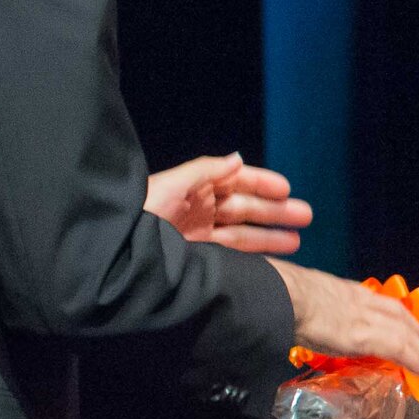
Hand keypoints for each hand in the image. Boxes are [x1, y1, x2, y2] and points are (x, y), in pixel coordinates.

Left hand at [145, 153, 311, 253]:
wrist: (112, 254)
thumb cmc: (135, 214)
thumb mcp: (170, 186)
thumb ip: (206, 172)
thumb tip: (238, 158)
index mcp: (195, 189)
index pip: (236, 182)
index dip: (262, 184)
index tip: (287, 189)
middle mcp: (199, 210)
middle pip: (244, 208)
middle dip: (275, 212)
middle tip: (306, 216)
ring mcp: (197, 236)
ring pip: (241, 234)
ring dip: (269, 236)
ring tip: (296, 241)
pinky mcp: (194, 258)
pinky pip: (229, 255)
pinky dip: (250, 256)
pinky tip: (270, 259)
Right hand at [268, 260, 418, 378]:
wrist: (281, 296)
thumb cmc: (284, 295)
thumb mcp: (309, 296)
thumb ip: (322, 308)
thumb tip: (318, 320)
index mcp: (350, 292)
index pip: (386, 305)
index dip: (405, 320)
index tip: (414, 332)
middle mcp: (364, 302)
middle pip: (403, 318)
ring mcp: (365, 319)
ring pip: (406, 334)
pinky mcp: (362, 337)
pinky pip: (397, 348)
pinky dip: (414, 359)